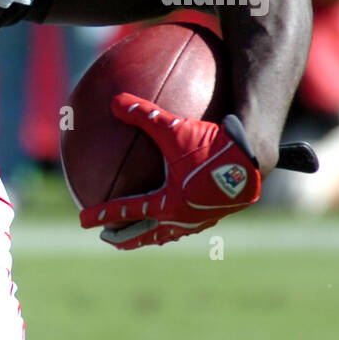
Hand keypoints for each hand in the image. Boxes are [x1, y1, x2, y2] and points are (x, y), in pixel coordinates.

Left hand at [78, 93, 260, 249]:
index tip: (83, 220)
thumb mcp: (175, 128)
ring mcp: (200, 219)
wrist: (255, 159)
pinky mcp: (216, 214)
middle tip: (105, 239)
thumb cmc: (214, 144)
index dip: (102, 214)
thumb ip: (145, 115)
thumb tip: (115, 101)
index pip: (127, 210)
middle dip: (124, 237)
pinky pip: (188, 225)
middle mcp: (182, 217)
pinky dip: (174, 226)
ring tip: (138, 237)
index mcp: (168, 202)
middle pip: (145, 233)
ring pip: (168, 234)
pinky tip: (175, 217)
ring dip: (149, 236)